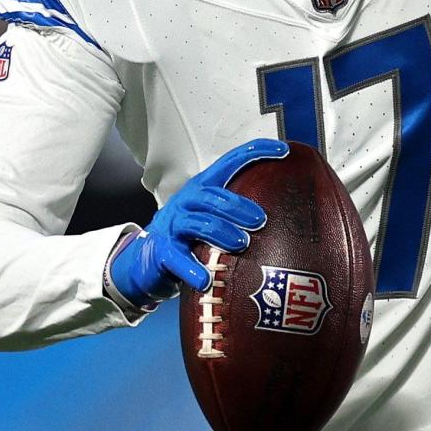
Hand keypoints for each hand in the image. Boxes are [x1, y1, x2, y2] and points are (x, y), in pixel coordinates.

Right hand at [109, 138, 288, 306]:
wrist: (147, 260)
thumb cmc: (189, 237)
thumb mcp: (213, 219)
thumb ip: (239, 215)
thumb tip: (284, 218)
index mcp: (204, 188)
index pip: (230, 163)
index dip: (255, 153)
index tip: (282, 150)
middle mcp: (188, 202)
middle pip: (212, 196)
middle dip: (238, 206)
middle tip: (260, 220)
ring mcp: (173, 226)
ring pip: (197, 223)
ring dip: (221, 232)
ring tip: (240, 243)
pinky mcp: (162, 251)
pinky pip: (177, 258)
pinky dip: (191, 269)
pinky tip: (205, 279)